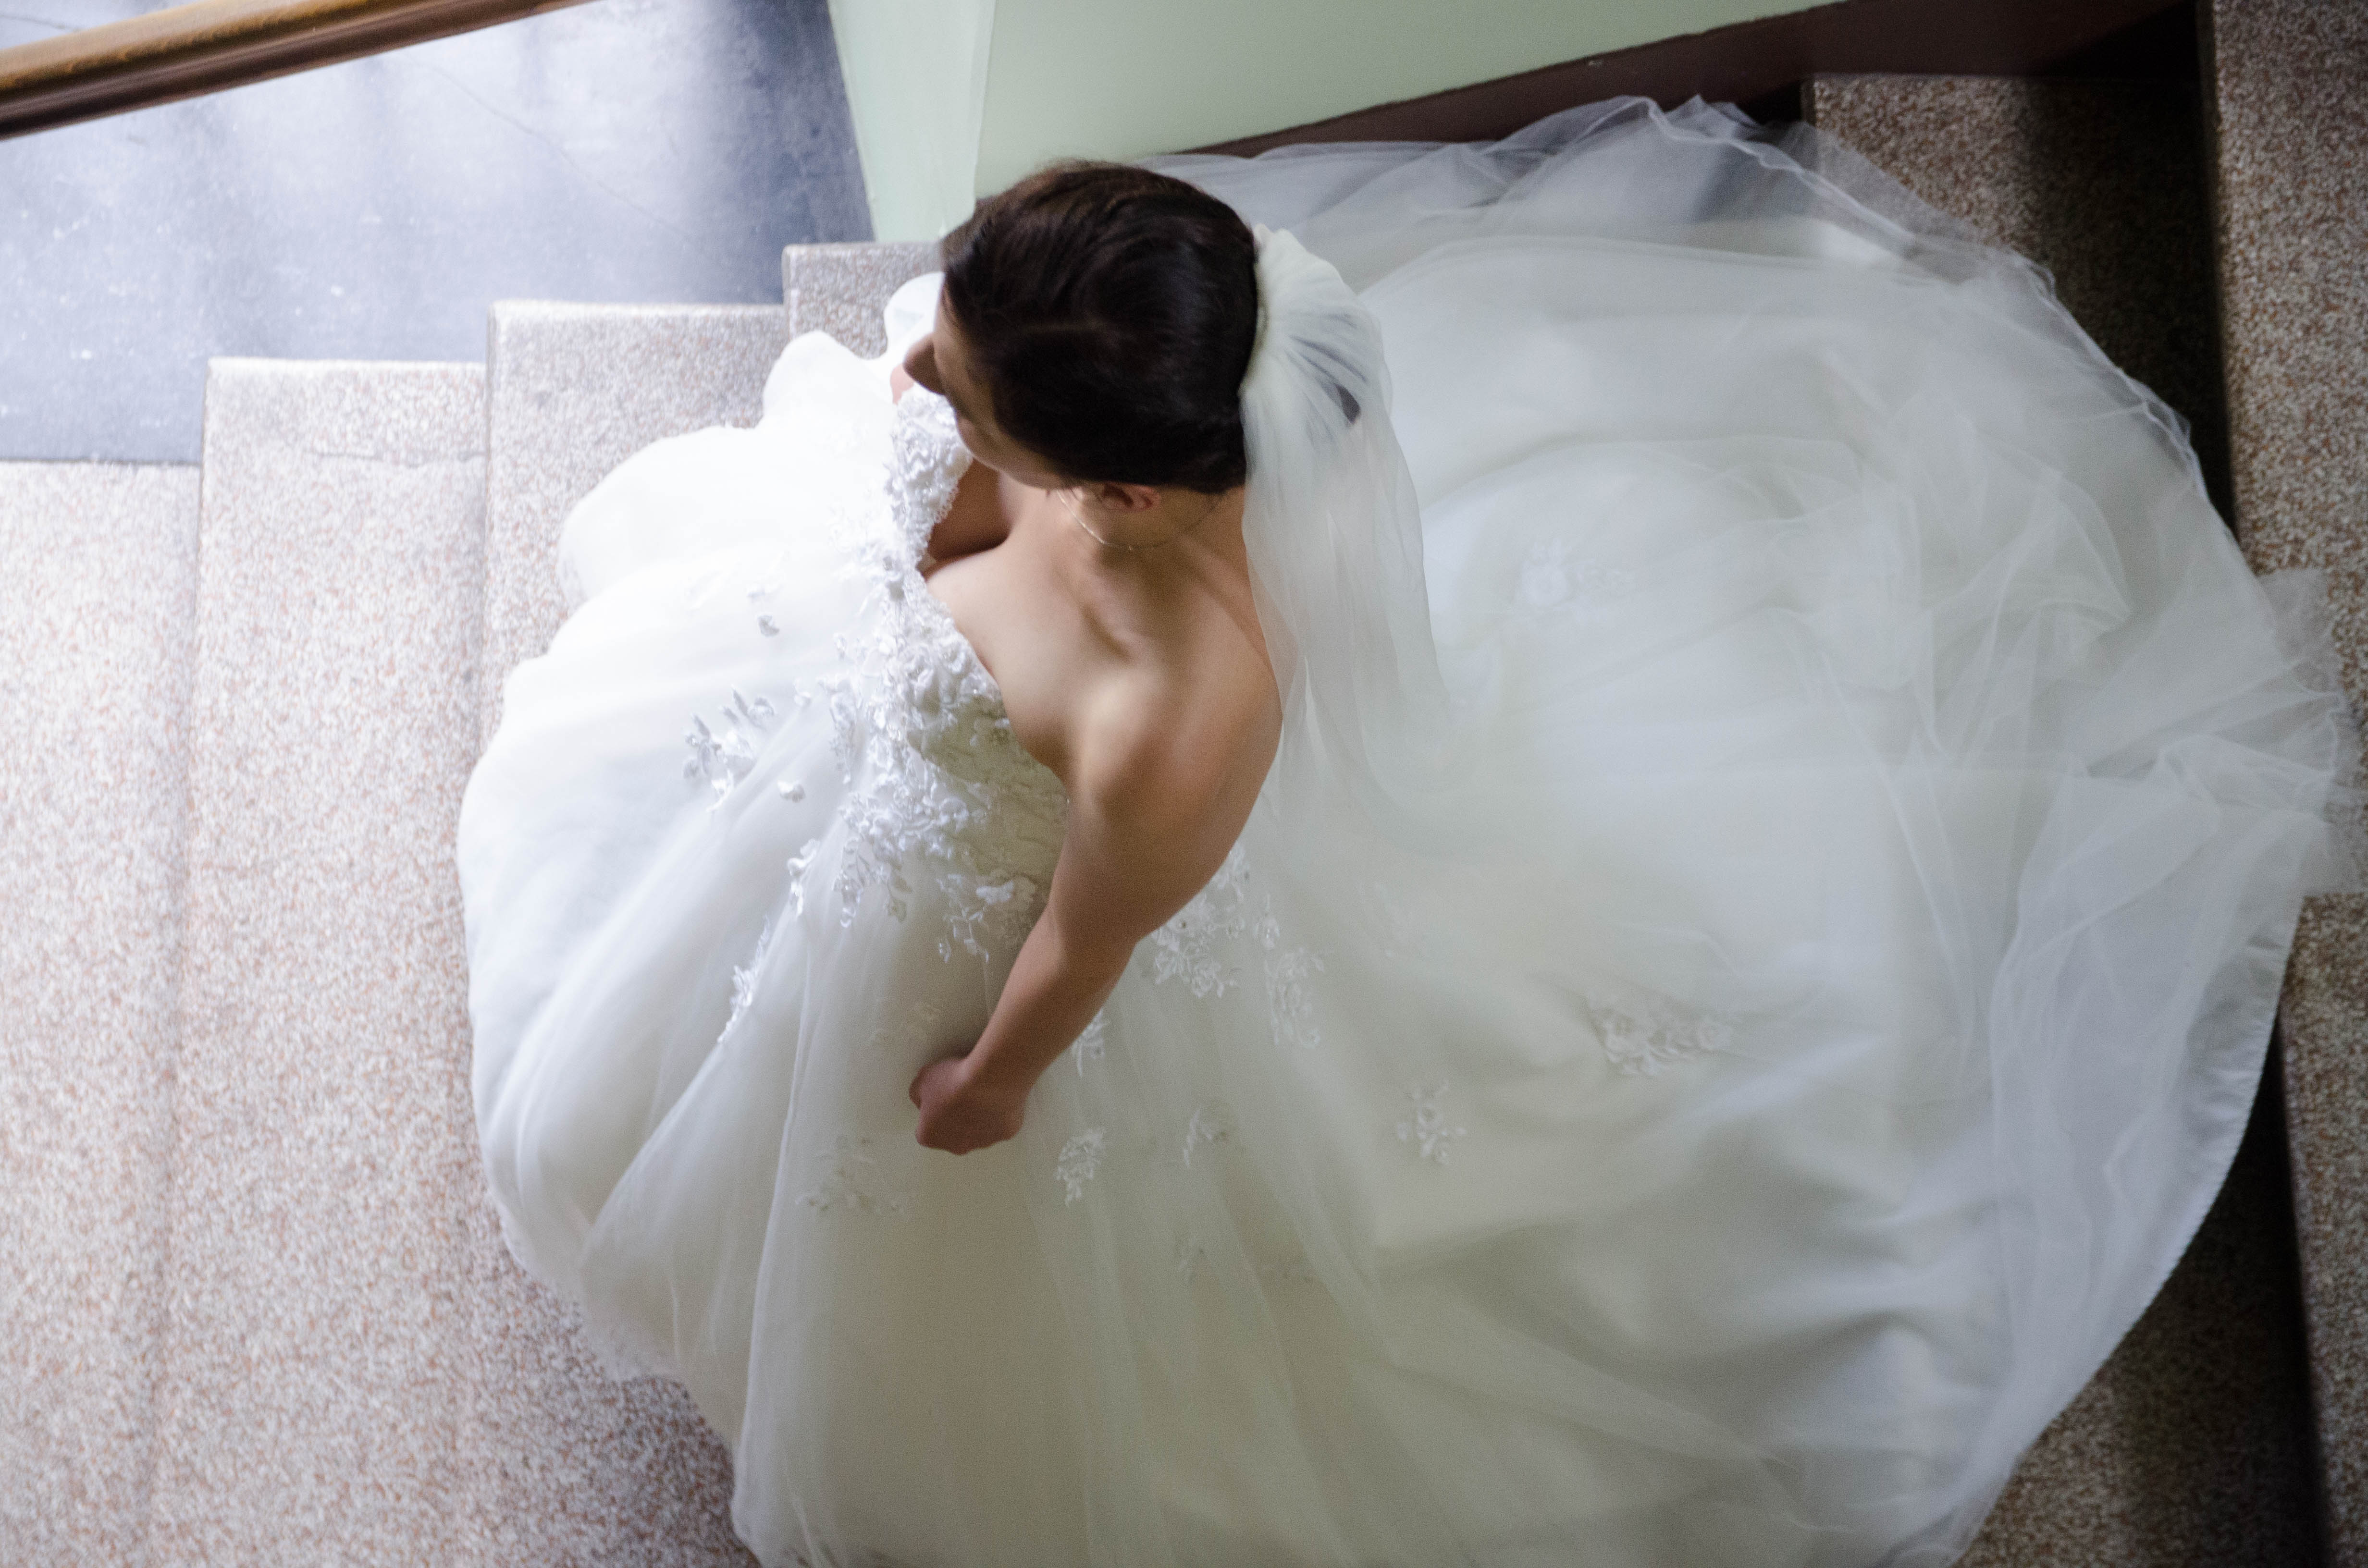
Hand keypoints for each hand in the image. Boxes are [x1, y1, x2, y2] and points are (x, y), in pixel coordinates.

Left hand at [909, 1052, 1027, 1153]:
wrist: (990, 1081)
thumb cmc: (953, 1082)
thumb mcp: (921, 1080)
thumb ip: (918, 1094)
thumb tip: (923, 1098)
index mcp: (930, 1136)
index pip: (925, 1131)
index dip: (931, 1114)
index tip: (937, 1099)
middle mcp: (956, 1146)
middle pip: (952, 1136)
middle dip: (955, 1120)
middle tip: (959, 1096)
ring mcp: (983, 1142)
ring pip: (977, 1132)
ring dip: (977, 1117)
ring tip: (980, 1093)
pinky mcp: (1005, 1133)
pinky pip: (1000, 1124)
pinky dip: (998, 1112)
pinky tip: (997, 1095)